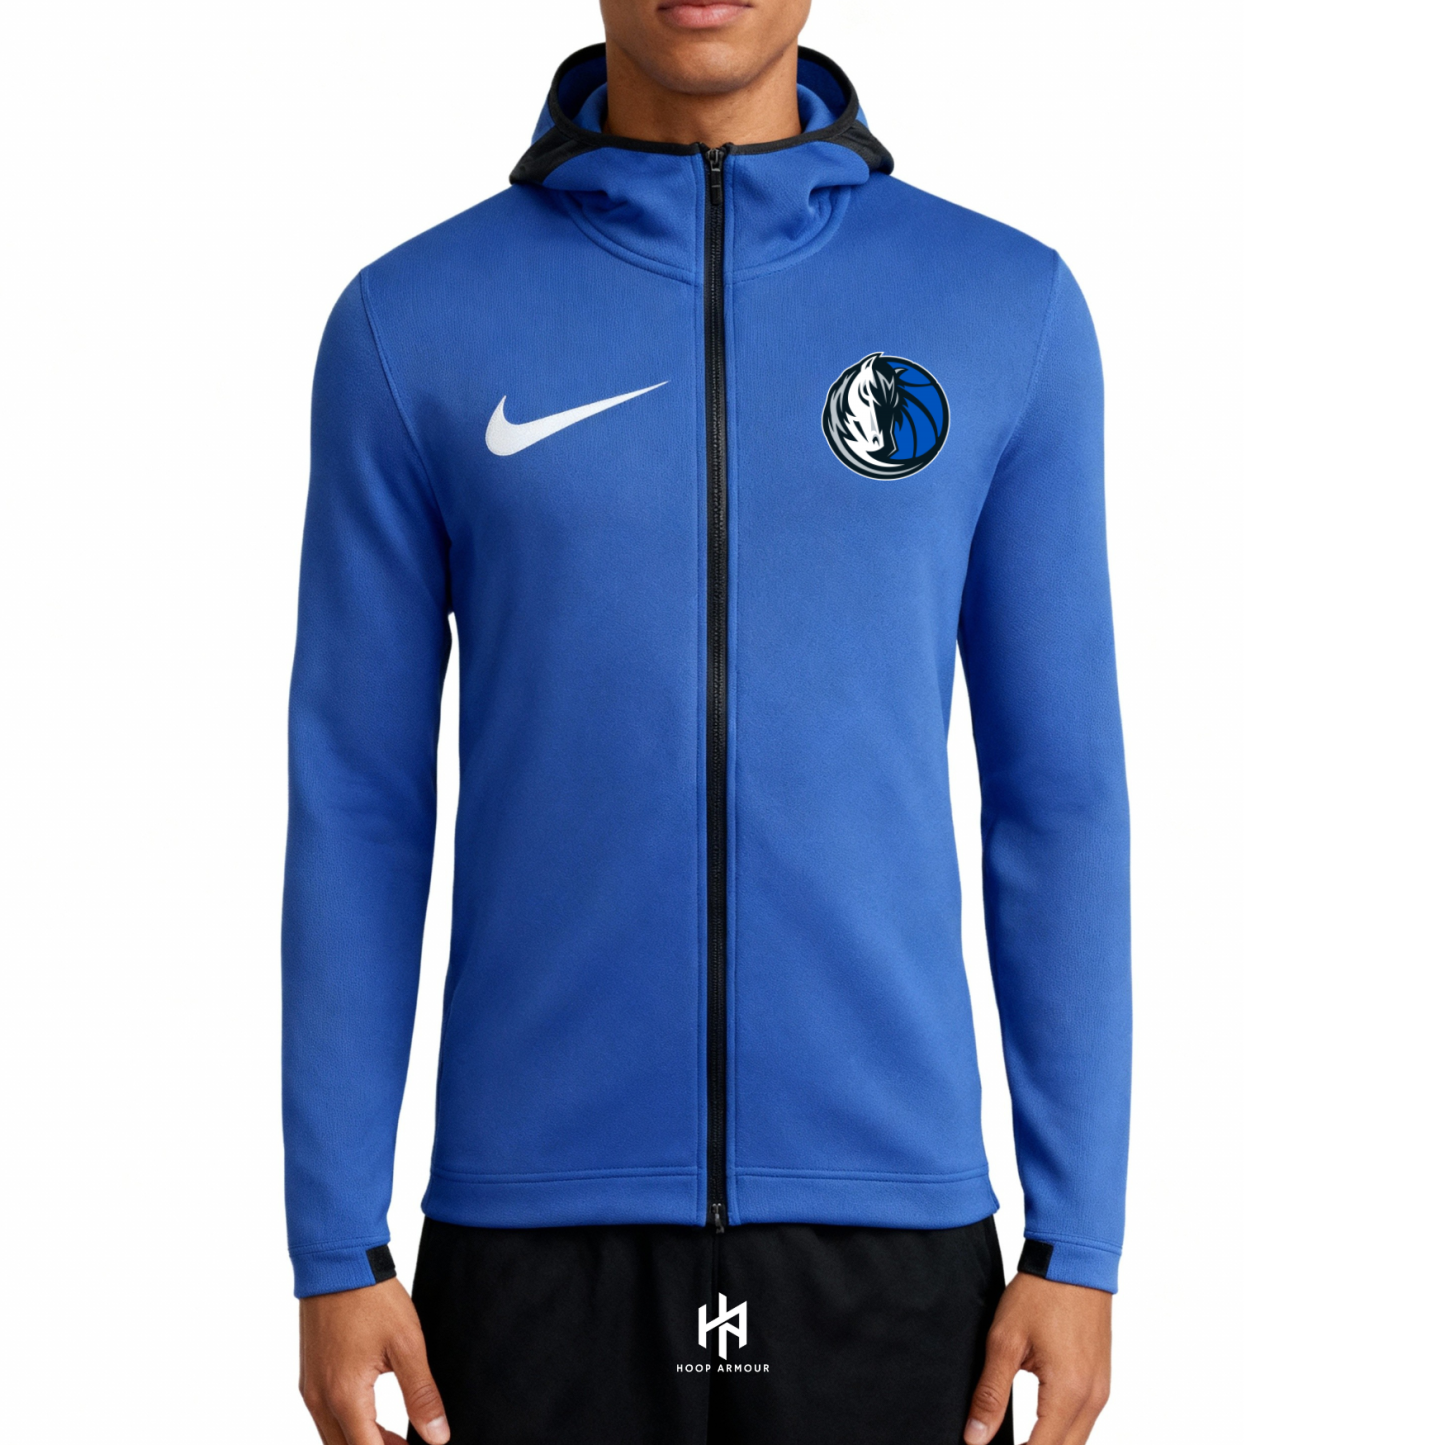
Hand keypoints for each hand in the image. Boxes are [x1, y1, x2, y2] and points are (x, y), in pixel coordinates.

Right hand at [299, 1277, 449, 1444]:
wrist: (338, 1262)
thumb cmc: (372, 1298)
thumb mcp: (407, 1344)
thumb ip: (421, 1395)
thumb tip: (437, 1437)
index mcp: (344, 1395)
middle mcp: (319, 1399)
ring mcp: (310, 1388)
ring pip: (333, 1437)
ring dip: (363, 1442)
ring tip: (397, 1438)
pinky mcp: (308, 1376)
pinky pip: (325, 1417)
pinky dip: (348, 1425)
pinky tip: (372, 1416)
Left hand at [964, 1272, 1110, 1444]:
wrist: (1074, 1260)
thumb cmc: (1040, 1294)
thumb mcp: (1004, 1341)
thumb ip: (990, 1393)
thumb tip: (975, 1437)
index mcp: (1069, 1391)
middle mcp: (1093, 1398)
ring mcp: (1101, 1391)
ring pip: (1077, 1442)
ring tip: (1015, 1442)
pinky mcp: (1101, 1381)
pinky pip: (1084, 1423)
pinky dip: (1062, 1432)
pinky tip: (1038, 1428)